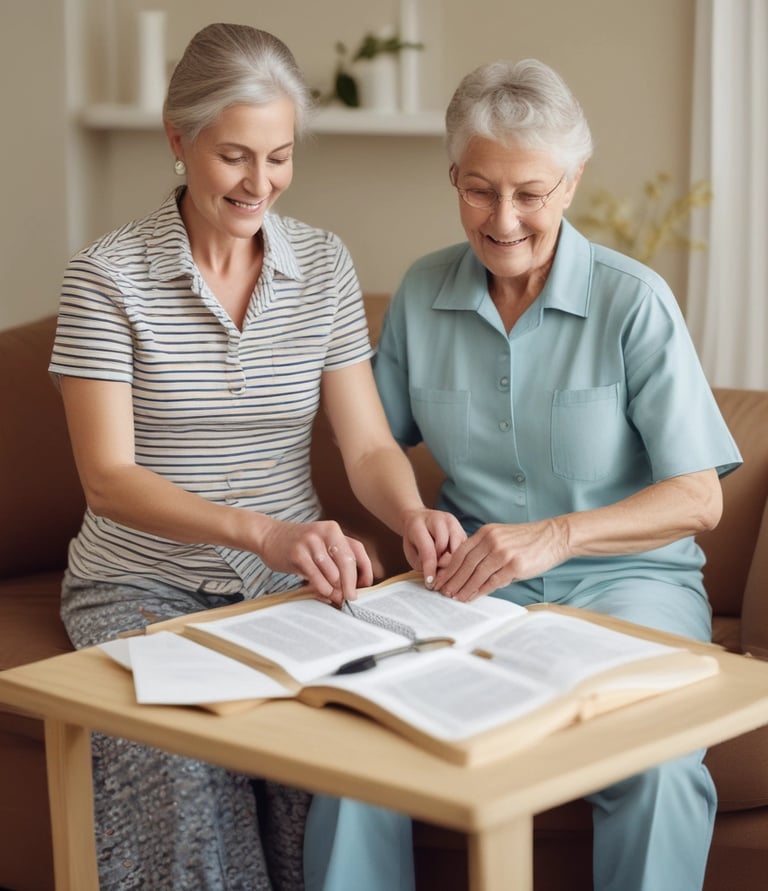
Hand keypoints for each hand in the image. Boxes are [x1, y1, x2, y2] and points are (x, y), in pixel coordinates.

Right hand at [257, 518, 372, 605]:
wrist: (269, 536)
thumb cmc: (299, 545)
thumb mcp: (321, 547)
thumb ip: (336, 562)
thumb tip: (350, 587)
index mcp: (334, 530)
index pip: (357, 551)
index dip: (365, 570)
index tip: (365, 586)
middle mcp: (324, 532)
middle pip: (347, 561)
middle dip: (351, 583)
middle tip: (352, 597)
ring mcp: (310, 542)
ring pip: (332, 570)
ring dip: (336, 587)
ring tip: (336, 596)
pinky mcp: (297, 553)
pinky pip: (316, 575)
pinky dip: (323, 586)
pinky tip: (325, 592)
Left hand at [401, 509, 466, 586]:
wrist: (420, 520)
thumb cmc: (414, 538)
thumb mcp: (411, 551)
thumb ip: (423, 562)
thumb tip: (438, 577)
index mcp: (419, 524)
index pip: (428, 549)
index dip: (430, 568)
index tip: (430, 583)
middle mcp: (439, 520)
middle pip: (445, 547)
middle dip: (442, 565)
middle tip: (438, 577)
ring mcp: (454, 524)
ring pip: (459, 548)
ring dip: (453, 563)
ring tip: (445, 571)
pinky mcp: (464, 530)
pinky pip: (466, 549)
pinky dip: (461, 561)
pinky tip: (453, 567)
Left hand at [432, 517, 567, 600]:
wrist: (555, 536)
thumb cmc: (529, 540)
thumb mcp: (502, 537)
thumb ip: (485, 550)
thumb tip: (469, 571)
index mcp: (486, 532)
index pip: (461, 552)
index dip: (449, 568)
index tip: (441, 580)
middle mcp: (492, 540)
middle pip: (465, 564)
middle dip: (453, 580)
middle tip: (444, 592)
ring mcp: (503, 552)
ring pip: (477, 574)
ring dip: (464, 588)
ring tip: (456, 598)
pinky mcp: (515, 565)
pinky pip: (493, 581)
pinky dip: (481, 590)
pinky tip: (473, 597)